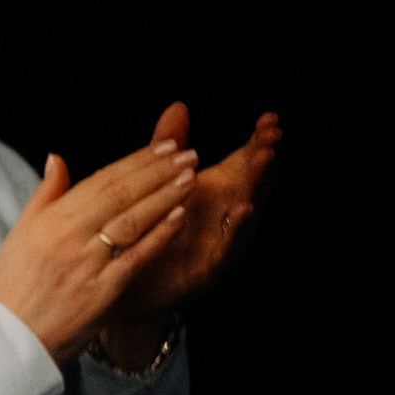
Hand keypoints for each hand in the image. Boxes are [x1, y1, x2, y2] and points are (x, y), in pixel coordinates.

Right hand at [0, 139, 196, 362]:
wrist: (14, 337)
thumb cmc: (16, 285)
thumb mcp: (20, 233)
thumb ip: (44, 195)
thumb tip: (58, 159)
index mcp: (50, 220)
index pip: (100, 181)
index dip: (135, 162)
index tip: (162, 146)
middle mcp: (70, 237)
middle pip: (121, 195)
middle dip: (157, 171)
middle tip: (187, 153)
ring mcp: (88, 264)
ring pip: (133, 221)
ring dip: (164, 197)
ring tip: (190, 177)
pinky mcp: (104, 291)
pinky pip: (136, 257)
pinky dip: (159, 235)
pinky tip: (179, 217)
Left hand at [107, 103, 278, 330]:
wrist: (121, 289)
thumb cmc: (143, 233)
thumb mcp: (154, 186)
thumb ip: (166, 148)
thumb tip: (179, 106)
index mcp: (208, 195)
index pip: (239, 163)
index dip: (255, 142)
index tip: (270, 119)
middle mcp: (219, 218)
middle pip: (249, 185)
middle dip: (262, 161)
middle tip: (273, 137)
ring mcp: (216, 243)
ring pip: (244, 213)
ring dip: (256, 188)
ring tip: (264, 162)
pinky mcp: (206, 268)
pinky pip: (226, 248)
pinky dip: (236, 230)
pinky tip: (242, 210)